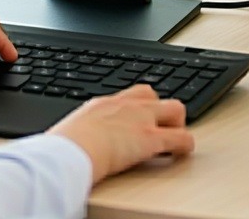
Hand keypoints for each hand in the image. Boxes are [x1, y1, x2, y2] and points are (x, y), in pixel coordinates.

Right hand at [48, 85, 194, 182]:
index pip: (126, 96)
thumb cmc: (63, 146)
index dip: (136, 107)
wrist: (70, 151)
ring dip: (177, 124)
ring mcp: (141, 119)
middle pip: (152, 93)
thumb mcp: (69, 132)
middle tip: (157, 128)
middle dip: (158, 109)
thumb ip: (79, 133)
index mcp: (102, 105)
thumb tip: (73, 143)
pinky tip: (180, 154)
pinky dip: (185, 146)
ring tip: (173, 140)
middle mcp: (124, 106)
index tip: (136, 120)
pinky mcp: (152, 138)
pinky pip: (182, 138)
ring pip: (176, 108)